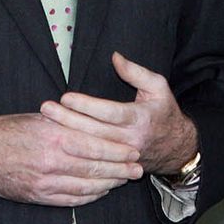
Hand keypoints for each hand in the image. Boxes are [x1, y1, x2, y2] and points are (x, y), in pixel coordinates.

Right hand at [0, 112, 141, 206]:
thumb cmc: (9, 131)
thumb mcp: (40, 118)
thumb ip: (68, 122)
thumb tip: (95, 123)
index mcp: (55, 136)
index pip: (95, 145)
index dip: (118, 150)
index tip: (133, 150)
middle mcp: (52, 160)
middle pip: (95, 168)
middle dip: (120, 169)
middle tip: (137, 168)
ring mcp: (46, 181)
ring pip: (87, 186)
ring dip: (109, 184)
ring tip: (123, 180)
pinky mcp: (39, 196)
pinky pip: (72, 199)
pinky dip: (90, 196)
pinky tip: (100, 190)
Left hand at [40, 52, 198, 175]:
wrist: (177, 148)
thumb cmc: (164, 112)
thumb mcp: (158, 86)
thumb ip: (135, 71)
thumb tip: (114, 57)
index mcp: (140, 118)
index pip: (110, 112)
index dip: (87, 105)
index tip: (66, 97)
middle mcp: (131, 140)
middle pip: (94, 131)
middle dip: (68, 120)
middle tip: (46, 109)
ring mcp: (123, 157)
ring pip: (91, 148)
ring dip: (67, 135)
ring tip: (46, 124)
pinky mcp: (117, 166)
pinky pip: (93, 160)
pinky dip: (75, 152)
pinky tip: (59, 142)